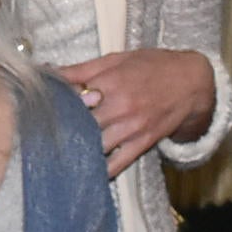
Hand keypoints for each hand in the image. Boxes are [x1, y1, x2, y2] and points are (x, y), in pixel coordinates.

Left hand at [56, 48, 217, 175]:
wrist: (191, 82)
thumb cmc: (151, 66)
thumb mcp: (116, 59)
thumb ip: (82, 69)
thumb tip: (48, 71)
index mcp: (110, 82)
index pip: (71, 99)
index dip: (54, 106)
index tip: (40, 112)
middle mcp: (119, 106)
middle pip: (80, 125)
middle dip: (63, 130)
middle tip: (44, 136)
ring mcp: (131, 128)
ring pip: (95, 146)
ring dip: (78, 150)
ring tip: (61, 153)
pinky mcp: (142, 143)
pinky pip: (117, 164)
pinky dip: (100, 170)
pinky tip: (85, 171)